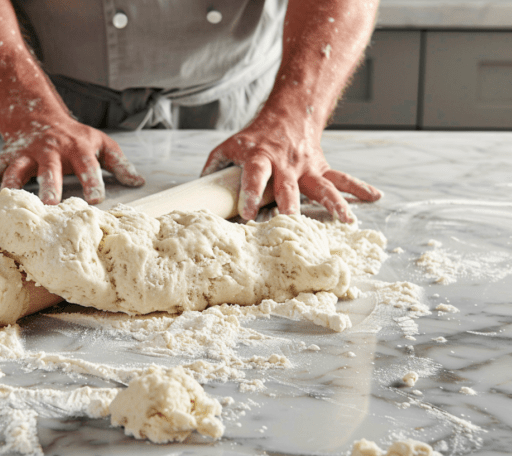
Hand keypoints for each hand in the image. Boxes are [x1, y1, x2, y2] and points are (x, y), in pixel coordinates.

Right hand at [0, 116, 144, 202]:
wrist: (41, 116)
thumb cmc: (75, 137)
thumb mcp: (101, 144)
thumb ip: (119, 164)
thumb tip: (138, 182)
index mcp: (77, 148)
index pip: (88, 166)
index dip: (93, 182)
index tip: (96, 199)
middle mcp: (51, 151)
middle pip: (51, 169)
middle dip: (50, 185)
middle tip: (51, 204)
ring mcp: (28, 153)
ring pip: (18, 168)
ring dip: (13, 183)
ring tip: (7, 199)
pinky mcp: (9, 156)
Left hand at [201, 110, 380, 221]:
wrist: (289, 112)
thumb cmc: (256, 135)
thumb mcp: (231, 145)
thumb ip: (215, 165)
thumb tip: (199, 188)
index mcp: (261, 158)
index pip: (254, 175)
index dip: (249, 192)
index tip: (247, 213)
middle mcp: (286, 164)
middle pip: (289, 187)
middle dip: (291, 207)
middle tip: (293, 224)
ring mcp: (307, 167)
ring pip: (322, 187)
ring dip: (335, 205)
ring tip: (347, 222)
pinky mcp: (321, 168)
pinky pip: (342, 179)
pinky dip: (360, 188)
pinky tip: (375, 198)